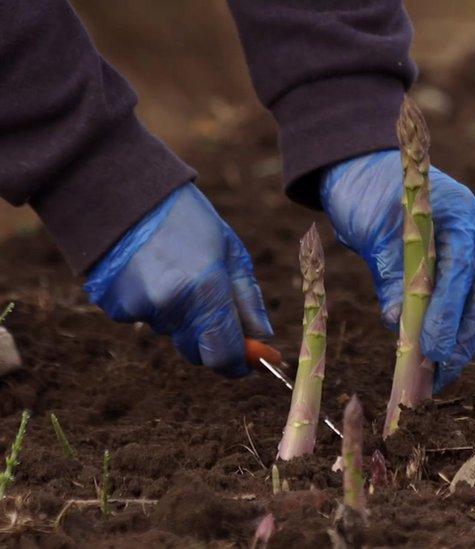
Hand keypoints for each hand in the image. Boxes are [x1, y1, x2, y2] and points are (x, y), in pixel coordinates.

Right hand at [84, 183, 272, 377]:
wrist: (126, 195)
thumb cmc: (188, 220)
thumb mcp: (231, 252)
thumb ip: (247, 300)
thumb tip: (263, 338)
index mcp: (205, 288)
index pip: (223, 354)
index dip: (240, 364)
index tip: (251, 361)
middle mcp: (171, 305)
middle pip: (198, 353)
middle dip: (213, 342)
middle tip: (218, 311)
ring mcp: (139, 308)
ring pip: (174, 335)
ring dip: (184, 320)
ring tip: (181, 277)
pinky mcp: (115, 307)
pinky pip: (148, 321)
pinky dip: (156, 308)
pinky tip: (155, 275)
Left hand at [320, 150, 474, 391]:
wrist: (359, 166)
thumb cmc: (365, 192)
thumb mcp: (372, 230)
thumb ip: (390, 273)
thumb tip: (401, 325)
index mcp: (457, 213)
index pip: (459, 270)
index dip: (447, 312)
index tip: (429, 347)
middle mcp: (473, 230)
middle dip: (463, 335)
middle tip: (440, 371)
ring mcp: (470, 245)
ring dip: (461, 339)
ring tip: (439, 375)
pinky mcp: (458, 262)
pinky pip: (464, 300)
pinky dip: (452, 328)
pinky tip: (437, 356)